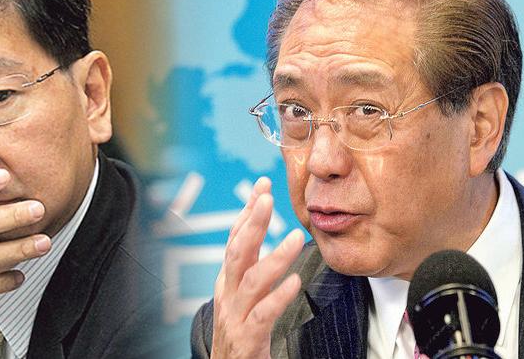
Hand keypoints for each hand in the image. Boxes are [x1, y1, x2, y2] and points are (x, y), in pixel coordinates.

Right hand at [211, 177, 304, 358]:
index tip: (263, 184)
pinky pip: (262, 315)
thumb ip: (253, 268)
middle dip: (251, 222)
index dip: (248, 212)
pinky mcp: (247, 339)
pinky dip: (277, 297)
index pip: (236, 239)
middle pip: (237, 251)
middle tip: (267, 197)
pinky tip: (294, 283)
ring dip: (273, 257)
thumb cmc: (240, 335)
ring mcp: (234, 316)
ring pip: (251, 280)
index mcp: (228, 282)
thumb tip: (263, 237)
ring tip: (295, 238)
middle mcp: (228, 295)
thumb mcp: (243, 297)